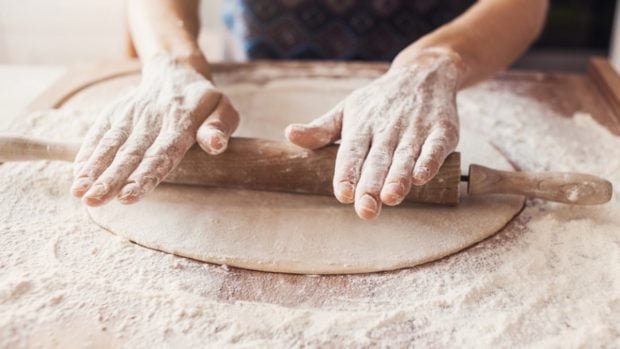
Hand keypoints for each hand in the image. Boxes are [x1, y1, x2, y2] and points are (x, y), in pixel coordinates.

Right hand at [71, 54, 238, 205]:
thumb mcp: (223, 108)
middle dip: (111, 178)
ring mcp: (130, 115)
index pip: (162, 153)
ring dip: (94, 169)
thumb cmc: (203, 101)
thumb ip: (220, 127)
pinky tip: (78, 174)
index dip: (145, 175)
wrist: (175, 71)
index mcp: (180, 122)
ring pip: (111, 143)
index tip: (128, 195)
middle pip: (130, 153)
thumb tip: (214, 145)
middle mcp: (152, 119)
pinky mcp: (115, 113)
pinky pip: (99, 133)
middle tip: (94, 200)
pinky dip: (87, 152)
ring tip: (80, 192)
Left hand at [286, 50, 461, 219]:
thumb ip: (321, 130)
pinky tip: (422, 177)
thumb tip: (290, 135)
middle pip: (377, 161)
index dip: (347, 174)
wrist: (424, 73)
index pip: (351, 153)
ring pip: (405, 157)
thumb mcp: (347, 110)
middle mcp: (386, 130)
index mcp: (361, 127)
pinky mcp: (442, 130)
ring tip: (390, 197)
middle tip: (366, 209)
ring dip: (399, 177)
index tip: (342, 194)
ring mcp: (415, 130)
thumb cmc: (379, 100)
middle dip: (371, 185)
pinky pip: (435, 147)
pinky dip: (430, 161)